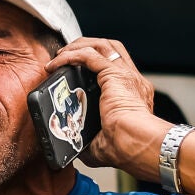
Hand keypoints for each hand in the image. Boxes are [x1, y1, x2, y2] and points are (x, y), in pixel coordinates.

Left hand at [46, 37, 167, 173]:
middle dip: (85, 47)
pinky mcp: (114, 74)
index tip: (74, 71)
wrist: (136, 144)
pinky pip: (89, 55)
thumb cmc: (126, 148)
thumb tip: (74, 144)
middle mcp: (132, 80)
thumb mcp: (102, 143)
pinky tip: (58, 62)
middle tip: (64, 57)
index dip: (94, 64)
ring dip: (78, 47)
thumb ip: (89, 139)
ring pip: (102, 45)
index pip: (115, 68)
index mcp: (132, 95)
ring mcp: (125, 75)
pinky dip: (71, 55)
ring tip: (59, 56)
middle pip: (110, 49)